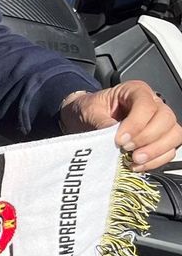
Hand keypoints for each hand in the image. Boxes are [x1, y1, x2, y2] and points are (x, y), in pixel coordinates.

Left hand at [60, 81, 181, 171]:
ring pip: (174, 136)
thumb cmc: (89, 109)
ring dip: (156, 151)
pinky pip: (169, 151)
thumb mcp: (89, 111)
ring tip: (134, 159)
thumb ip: (101, 122)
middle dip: (148, 138)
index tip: (120, 139)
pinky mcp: (160, 140)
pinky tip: (137, 165)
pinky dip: (156, 161)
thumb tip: (113, 138)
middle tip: (127, 149)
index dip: (136, 124)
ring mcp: (160, 122)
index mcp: (135, 91)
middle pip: (166, 120)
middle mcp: (153, 104)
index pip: (146, 105)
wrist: (83, 119)